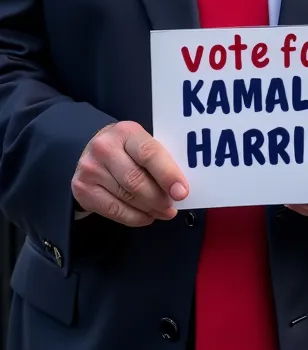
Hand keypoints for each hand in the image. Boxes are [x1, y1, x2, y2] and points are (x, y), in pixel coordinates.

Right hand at [71, 121, 188, 226]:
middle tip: (172, 206)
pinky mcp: (83, 190)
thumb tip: (179, 188)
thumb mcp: (141, 143)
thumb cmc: (125, 148)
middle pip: (136, 180)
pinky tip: (146, 216)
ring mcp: (90, 170)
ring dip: (150, 210)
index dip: (168, 175)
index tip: (182, 192)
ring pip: (127, 198)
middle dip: (159, 198)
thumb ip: (159, 159)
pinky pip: (115, 211)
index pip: (149, 153)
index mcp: (126, 132)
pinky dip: (135, 218)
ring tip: (163, 211)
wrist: (90, 150)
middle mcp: (104, 148)